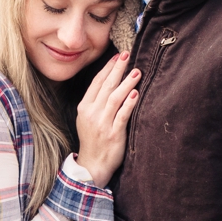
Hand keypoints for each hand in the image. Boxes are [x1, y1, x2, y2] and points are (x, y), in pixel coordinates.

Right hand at [74, 52, 139, 187]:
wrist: (92, 165)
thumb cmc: (93, 140)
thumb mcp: (87, 119)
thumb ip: (96, 102)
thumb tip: (109, 82)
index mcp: (84, 107)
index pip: (96, 82)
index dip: (107, 68)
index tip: (118, 56)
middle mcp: (92, 113)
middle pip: (106, 86)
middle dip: (117, 69)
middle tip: (127, 55)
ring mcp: (102, 123)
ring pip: (115, 98)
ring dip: (126, 83)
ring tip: (137, 71)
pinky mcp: (113, 134)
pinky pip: (122, 115)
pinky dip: (129, 103)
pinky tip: (135, 93)